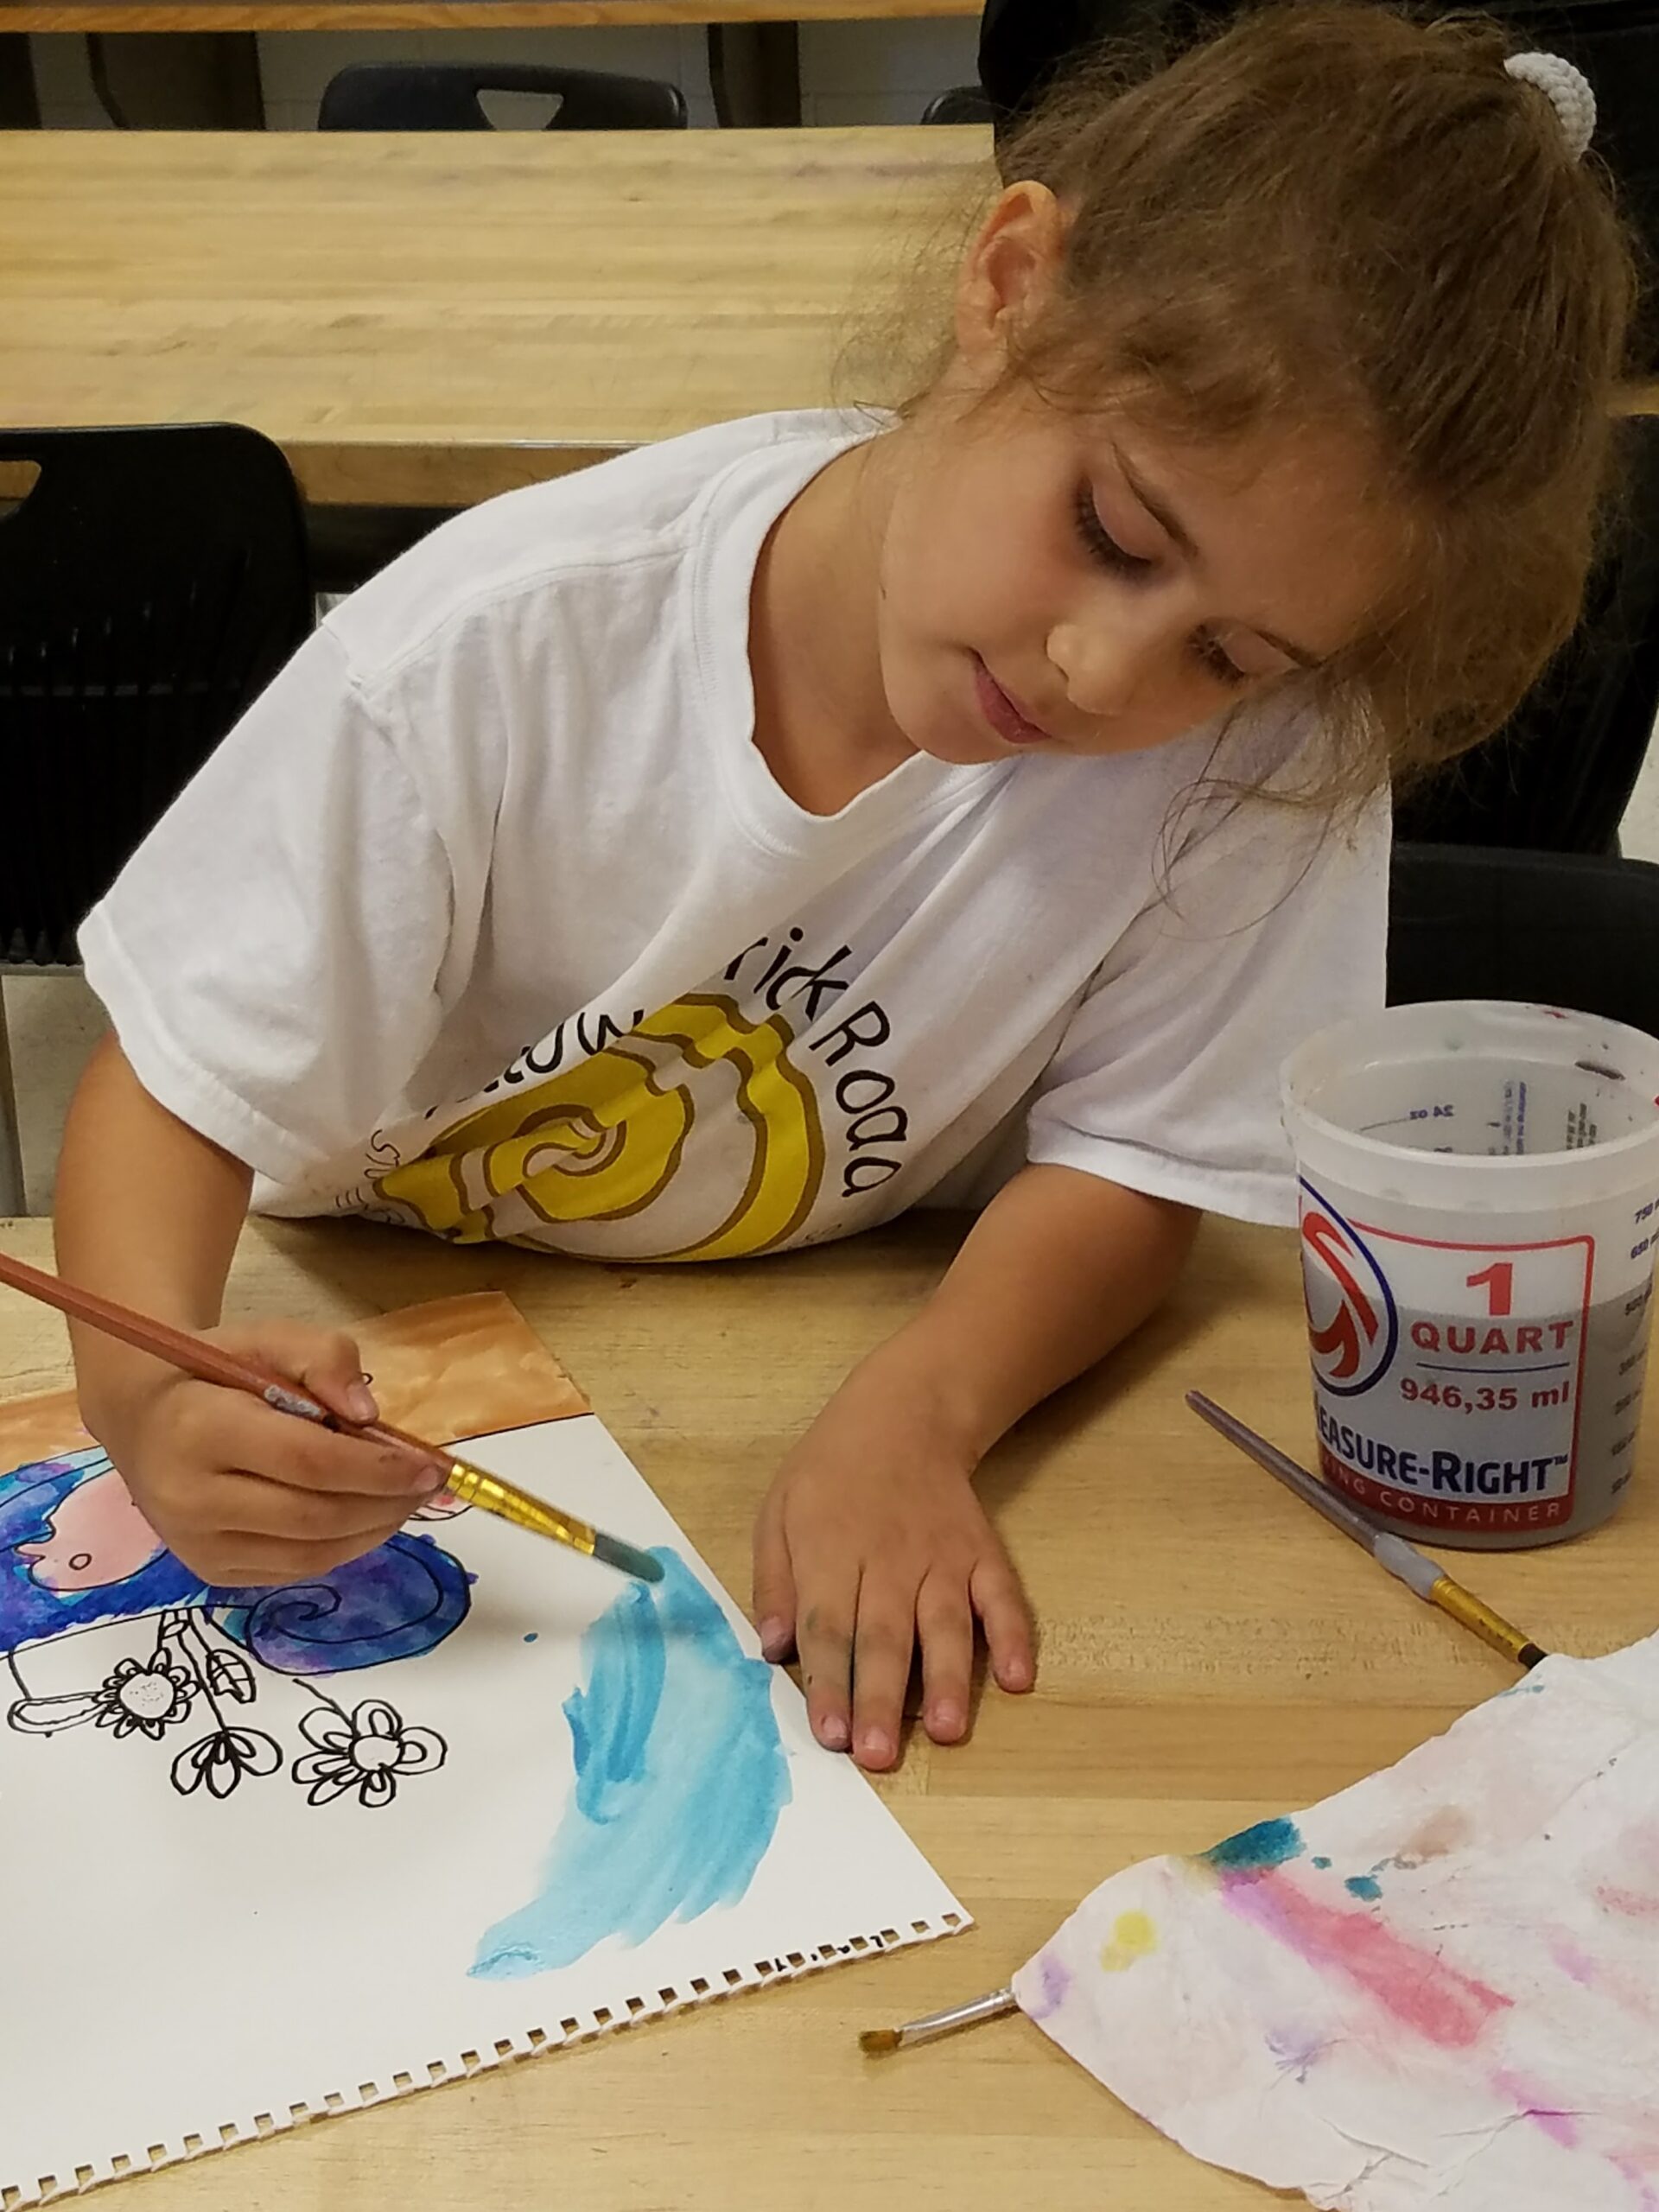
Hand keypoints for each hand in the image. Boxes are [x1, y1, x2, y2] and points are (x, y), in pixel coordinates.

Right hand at [87, 1320, 445, 1586]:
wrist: (144, 1417)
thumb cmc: (215, 1371)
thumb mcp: (268, 1338)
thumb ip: (324, 1359)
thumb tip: (368, 1414)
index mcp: (200, 1429)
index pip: (307, 1461)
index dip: (377, 1469)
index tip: (429, 1465)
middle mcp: (189, 1498)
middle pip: (313, 1516)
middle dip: (385, 1504)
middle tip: (429, 1485)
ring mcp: (195, 1544)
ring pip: (308, 1555)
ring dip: (372, 1531)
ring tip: (406, 1502)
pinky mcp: (208, 1571)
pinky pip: (292, 1570)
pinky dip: (341, 1548)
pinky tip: (365, 1519)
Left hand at [751, 1355, 1034, 1772]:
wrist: (905, 1415)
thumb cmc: (830, 1473)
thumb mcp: (778, 1512)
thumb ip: (773, 1582)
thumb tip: (772, 1648)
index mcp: (830, 1551)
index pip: (827, 1625)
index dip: (828, 1680)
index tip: (830, 1735)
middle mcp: (890, 1560)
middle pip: (884, 1636)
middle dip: (880, 1697)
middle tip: (878, 1755)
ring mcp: (943, 1559)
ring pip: (945, 1624)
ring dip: (946, 1679)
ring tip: (946, 1731)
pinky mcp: (983, 1555)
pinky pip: (1003, 1598)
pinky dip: (1014, 1637)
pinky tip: (1018, 1678)